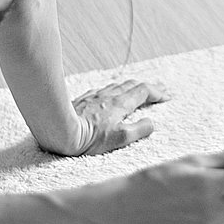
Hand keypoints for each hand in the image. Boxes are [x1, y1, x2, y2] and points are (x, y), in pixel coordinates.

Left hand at [44, 79, 167, 157]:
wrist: (57, 131)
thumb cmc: (88, 139)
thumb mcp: (119, 139)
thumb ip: (138, 130)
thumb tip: (151, 123)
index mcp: (120, 104)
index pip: (143, 91)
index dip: (157, 92)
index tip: (166, 96)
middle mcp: (108, 96)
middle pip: (132, 85)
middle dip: (147, 87)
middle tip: (157, 91)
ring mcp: (94, 96)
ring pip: (117, 85)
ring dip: (131, 86)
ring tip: (137, 90)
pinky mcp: (82, 100)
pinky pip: (102, 90)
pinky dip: (113, 90)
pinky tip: (109, 94)